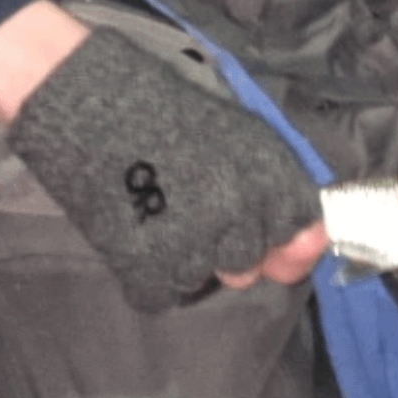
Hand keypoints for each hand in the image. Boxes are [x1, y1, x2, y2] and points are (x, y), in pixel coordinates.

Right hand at [8, 28, 322, 310]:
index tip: (246, 213)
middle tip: (185, 203)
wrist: (87, 103)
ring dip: (180, 258)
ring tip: (152, 209)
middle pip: (246, 267)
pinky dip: (143, 271)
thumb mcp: (239, 137)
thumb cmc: (164, 109)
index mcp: (273, 182)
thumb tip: (310, 245)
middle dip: (223, 246)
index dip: (275, 232)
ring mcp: (195, 250)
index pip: (300, 236)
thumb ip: (279, 193)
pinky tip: (131, 227)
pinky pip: (160, 294)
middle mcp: (243, 221)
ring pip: (200, 280)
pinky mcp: (147, 272)